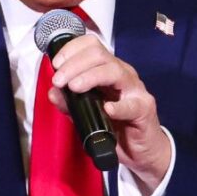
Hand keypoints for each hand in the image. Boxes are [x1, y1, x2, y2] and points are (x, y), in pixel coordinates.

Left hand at [48, 35, 171, 194]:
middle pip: (99, 55)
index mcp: (107, 69)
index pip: (91, 46)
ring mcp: (135, 89)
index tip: (56, 64)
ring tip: (74, 87)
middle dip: (74, 64)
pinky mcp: (144, 109)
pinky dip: (119, 106)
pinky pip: (132, 105)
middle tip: (59, 80)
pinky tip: (107, 108)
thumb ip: (69, 103)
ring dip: (90, 77)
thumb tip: (52, 92)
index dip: (72, 49)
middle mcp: (122, 73)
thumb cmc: (114, 125)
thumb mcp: (86, 113)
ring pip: (114, 71)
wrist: (139, 149)